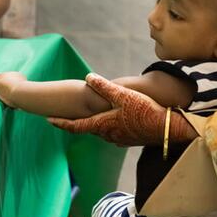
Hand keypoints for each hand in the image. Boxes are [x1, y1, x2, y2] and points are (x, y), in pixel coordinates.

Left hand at [0, 71, 26, 106]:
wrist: (23, 94)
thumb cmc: (25, 97)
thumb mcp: (23, 96)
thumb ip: (18, 97)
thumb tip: (16, 106)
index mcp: (18, 76)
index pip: (8, 79)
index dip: (4, 86)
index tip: (3, 93)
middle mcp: (9, 75)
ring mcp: (2, 78)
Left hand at [48, 73, 196, 145]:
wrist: (167, 129)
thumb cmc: (144, 110)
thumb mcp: (123, 95)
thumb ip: (104, 87)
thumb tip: (87, 78)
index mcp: (102, 125)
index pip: (75, 126)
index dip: (61, 123)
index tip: (48, 120)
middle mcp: (108, 135)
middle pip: (87, 129)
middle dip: (76, 122)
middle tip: (64, 116)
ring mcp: (119, 139)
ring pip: (101, 131)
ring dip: (93, 124)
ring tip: (88, 116)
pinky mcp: (130, 139)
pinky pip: (114, 132)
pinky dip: (107, 126)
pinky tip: (113, 120)